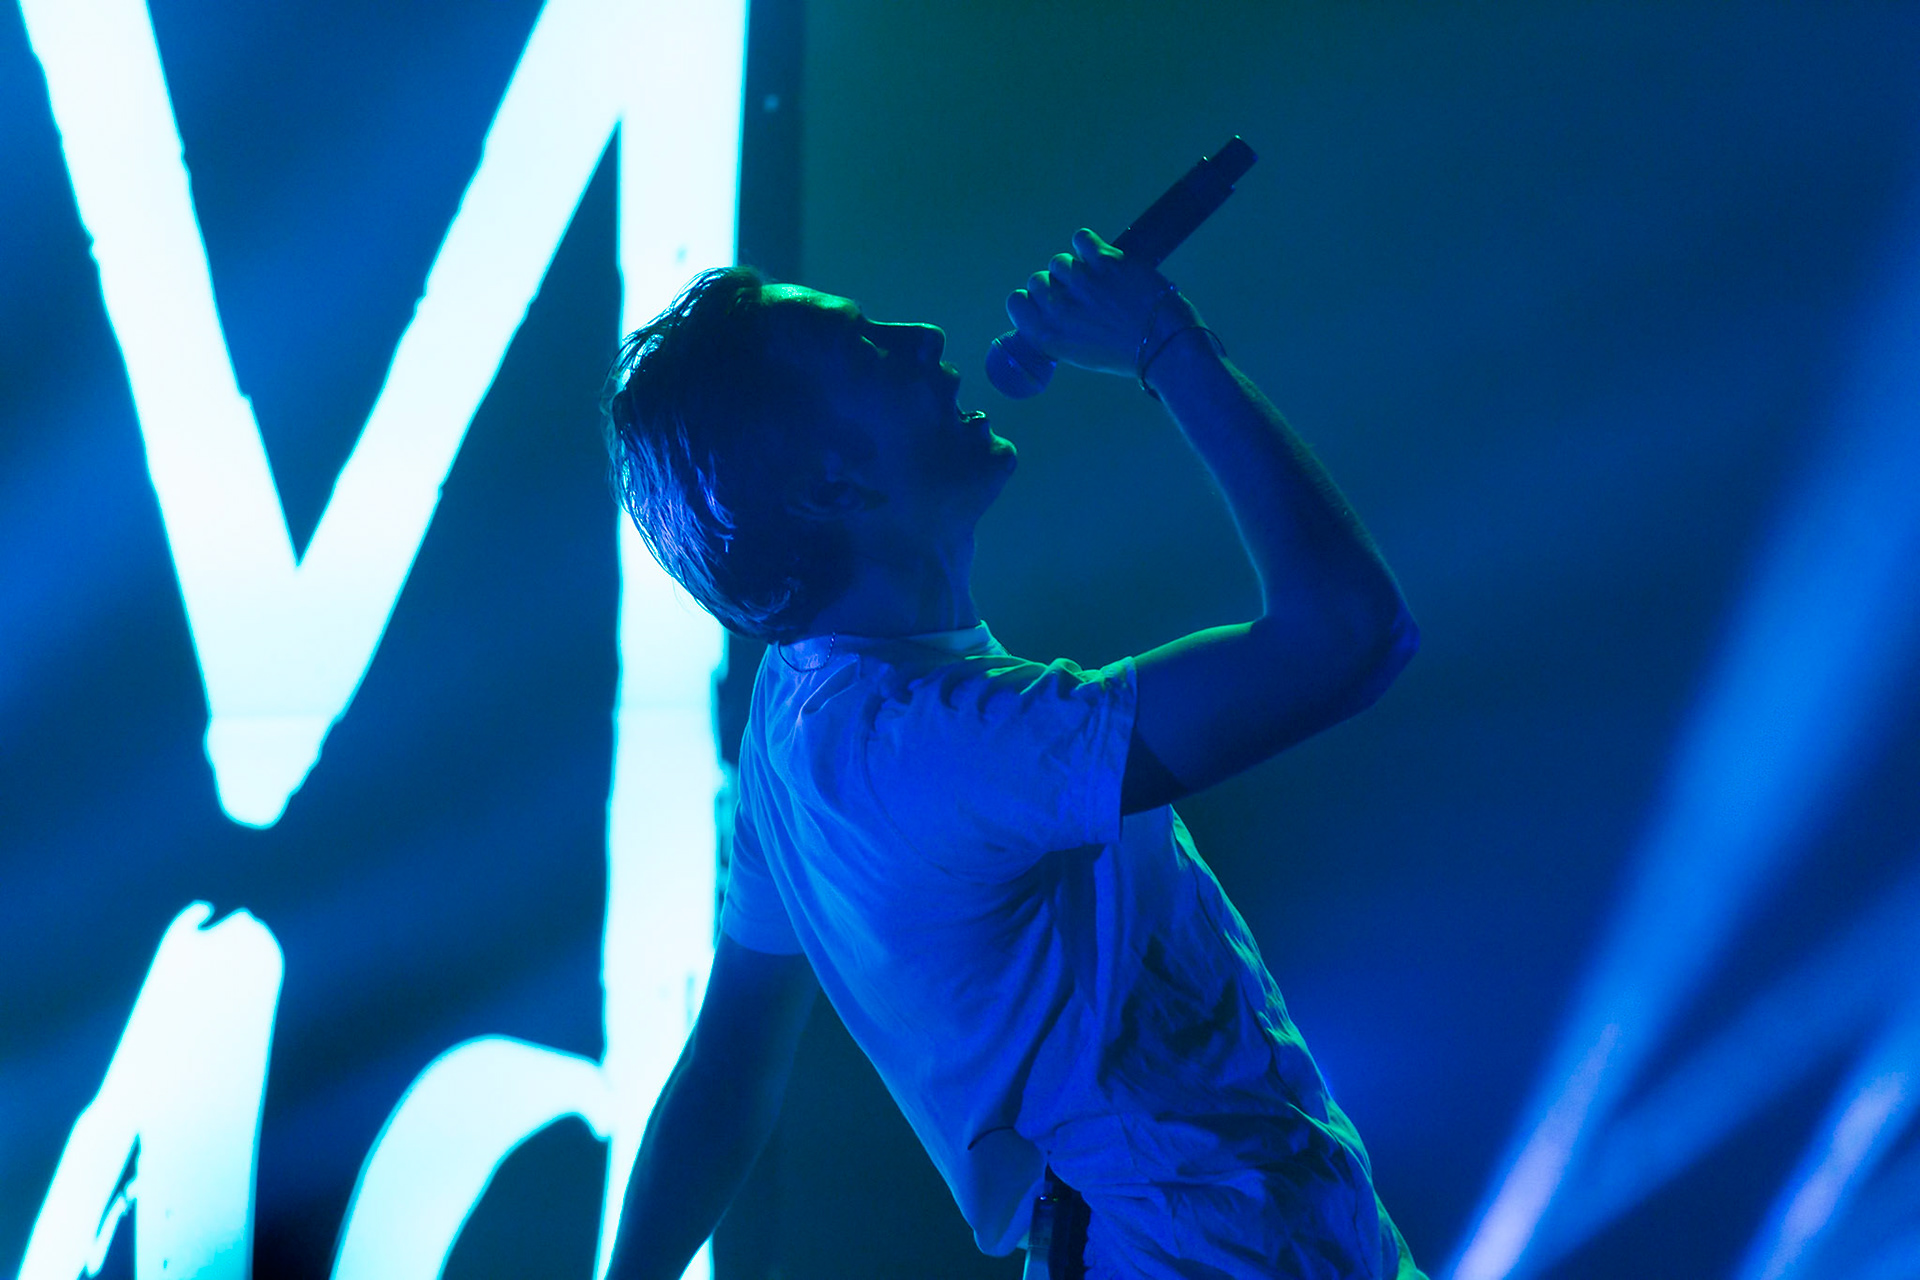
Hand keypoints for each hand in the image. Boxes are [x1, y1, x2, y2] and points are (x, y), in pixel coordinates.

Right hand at [1005, 229, 1202, 376]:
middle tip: (1079, 294)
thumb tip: (1049, 307)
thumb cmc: (1125, 354)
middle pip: (1037, 279)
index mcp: (1048, 335)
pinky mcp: (1105, 261)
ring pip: (1060, 261)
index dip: (1031, 299)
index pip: (1015, 302)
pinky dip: (1091, 245)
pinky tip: (1103, 259)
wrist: (1165, 344)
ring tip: (1098, 282)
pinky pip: (1082, 239)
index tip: (1047, 301)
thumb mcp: (1080, 354)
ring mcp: (1082, 282)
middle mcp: (1059, 308)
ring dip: (1077, 267)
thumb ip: (1058, 330)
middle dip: (1056, 284)